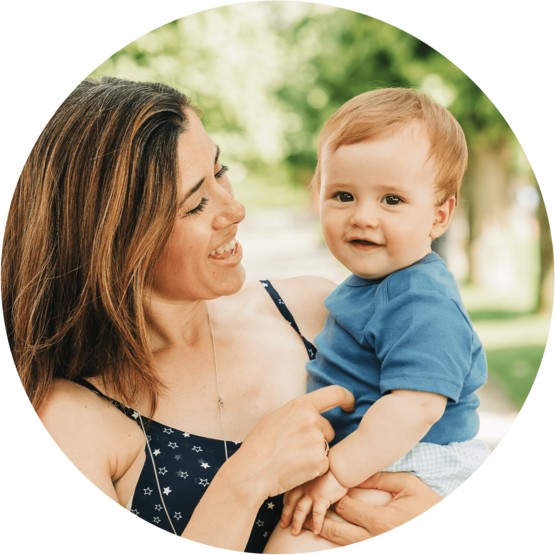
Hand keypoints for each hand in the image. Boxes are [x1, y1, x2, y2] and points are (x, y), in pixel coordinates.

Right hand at [232, 385, 354, 501]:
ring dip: (314, 453)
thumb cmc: (258, 444)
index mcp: (300, 405)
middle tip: (294, 448)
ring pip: (325, 447)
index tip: (349, 405)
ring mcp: (317, 441)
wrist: (252, 471)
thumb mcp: (273, 416)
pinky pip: (324, 464)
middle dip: (318, 438)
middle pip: (328, 429)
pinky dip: (314, 468)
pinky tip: (296, 469)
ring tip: (292, 459)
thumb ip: (294, 412)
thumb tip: (306, 411)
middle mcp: (312, 420)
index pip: (334, 394)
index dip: (346, 398)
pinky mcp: (320, 462)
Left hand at [282, 471, 347, 536]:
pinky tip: (316, 532)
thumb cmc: (330, 469)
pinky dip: (315, 523)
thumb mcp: (315, 474)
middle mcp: (304, 487)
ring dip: (297, 522)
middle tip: (283, 526)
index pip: (289, 493)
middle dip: (286, 515)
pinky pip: (317, 514)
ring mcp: (312, 493)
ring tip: (295, 533)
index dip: (285, 504)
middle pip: (291, 503)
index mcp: (301, 480)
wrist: (339, 465)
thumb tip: (311, 490)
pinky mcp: (322, 498)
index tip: (283, 512)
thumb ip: (311, 482)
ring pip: (300, 510)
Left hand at [303, 472, 443, 544]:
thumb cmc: (429, 506)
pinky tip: (330, 536)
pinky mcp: (375, 553)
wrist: (440, 524)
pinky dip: (340, 544)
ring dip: (324, 534)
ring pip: (341, 545)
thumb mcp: (407, 485)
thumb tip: (356, 474)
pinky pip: (351, 549)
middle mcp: (375, 540)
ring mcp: (374, 549)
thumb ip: (379, 479)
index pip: (345, 507)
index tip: (326, 488)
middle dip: (317, 520)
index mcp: (381, 521)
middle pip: (335, 531)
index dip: (333, 496)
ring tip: (307, 526)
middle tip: (303, 512)